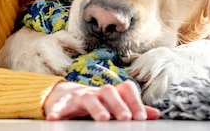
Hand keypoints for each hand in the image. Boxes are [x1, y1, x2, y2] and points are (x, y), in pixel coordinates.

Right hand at [44, 80, 159, 120]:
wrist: (65, 95)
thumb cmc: (95, 102)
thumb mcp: (113, 105)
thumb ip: (132, 108)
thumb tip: (155, 114)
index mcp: (112, 93)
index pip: (126, 89)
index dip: (135, 101)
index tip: (140, 117)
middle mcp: (97, 92)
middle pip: (109, 91)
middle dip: (118, 105)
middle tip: (125, 118)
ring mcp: (80, 96)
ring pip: (88, 98)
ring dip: (96, 108)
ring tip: (102, 119)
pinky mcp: (63, 103)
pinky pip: (60, 106)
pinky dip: (57, 111)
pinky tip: (55, 119)